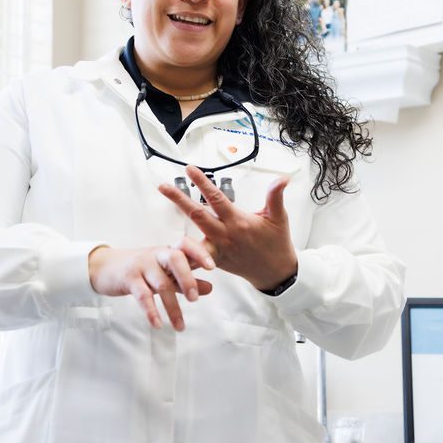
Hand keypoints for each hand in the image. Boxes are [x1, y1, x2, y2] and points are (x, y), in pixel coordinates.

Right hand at [88, 238, 214, 330]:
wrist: (104, 266)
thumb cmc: (140, 268)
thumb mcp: (164, 272)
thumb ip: (185, 280)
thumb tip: (210, 288)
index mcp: (167, 250)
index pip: (186, 245)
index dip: (200, 253)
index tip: (212, 268)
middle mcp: (156, 254)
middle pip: (176, 259)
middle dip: (187, 279)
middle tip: (194, 299)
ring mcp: (142, 265)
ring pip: (161, 283)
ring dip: (173, 307)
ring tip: (180, 326)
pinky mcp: (129, 279)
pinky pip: (142, 295)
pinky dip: (151, 311)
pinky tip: (158, 324)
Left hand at [158, 165, 297, 290]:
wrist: (275, 273)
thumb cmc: (277, 243)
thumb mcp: (279, 217)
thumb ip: (275, 196)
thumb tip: (283, 178)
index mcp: (238, 221)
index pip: (216, 198)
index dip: (202, 183)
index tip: (189, 169)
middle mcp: (225, 235)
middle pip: (197, 214)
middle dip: (178, 199)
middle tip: (163, 186)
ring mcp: (218, 249)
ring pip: (192, 234)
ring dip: (174, 222)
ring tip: (159, 220)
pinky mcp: (215, 261)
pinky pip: (194, 257)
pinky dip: (181, 254)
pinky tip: (164, 249)